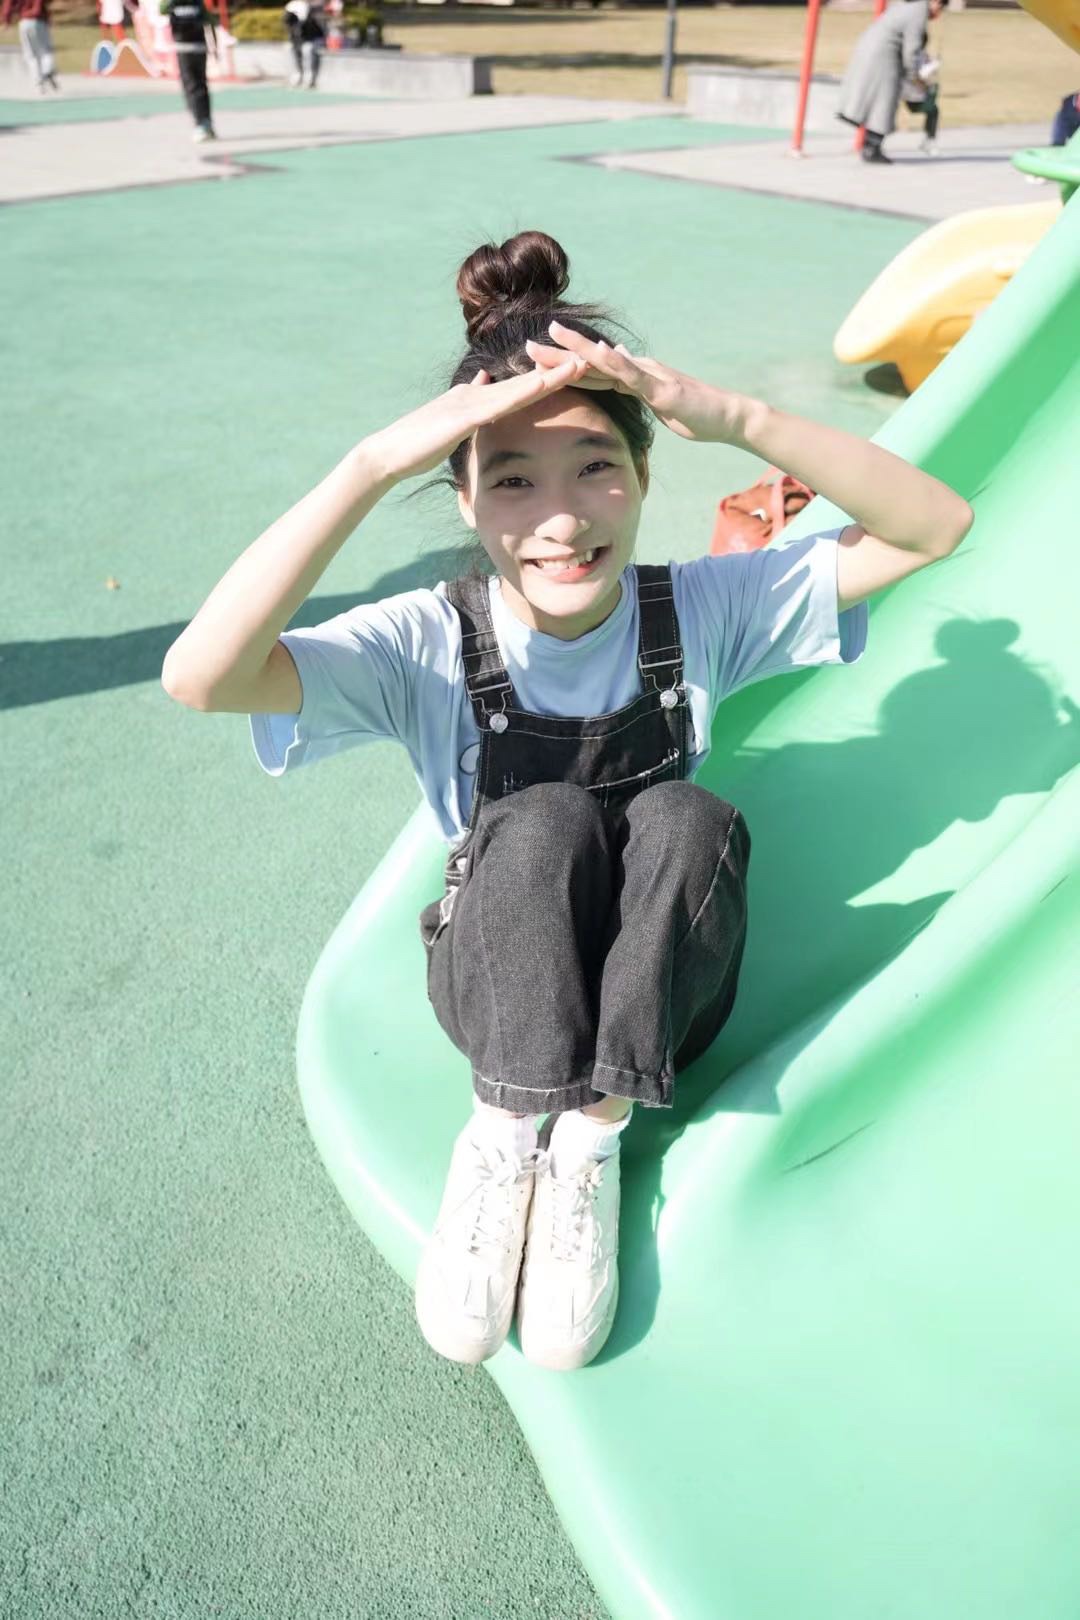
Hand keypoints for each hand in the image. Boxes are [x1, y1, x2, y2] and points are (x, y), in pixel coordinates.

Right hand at [364, 351, 589, 482]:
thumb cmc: (418, 445)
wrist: (389, 454)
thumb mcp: (452, 425)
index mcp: (475, 399)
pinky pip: (499, 404)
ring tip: (579, 364)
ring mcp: (469, 403)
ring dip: (549, 376)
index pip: (518, 388)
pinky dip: (522, 394)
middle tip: (590, 356)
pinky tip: (543, 388)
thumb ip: (469, 402)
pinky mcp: (463, 417)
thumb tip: (485, 380)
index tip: (575, 371)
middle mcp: (475, 394)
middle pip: (524, 380)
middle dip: (557, 370)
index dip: (547, 378)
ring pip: (518, 387)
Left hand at [524, 320, 760, 446]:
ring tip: (554, 336)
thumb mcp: (656, 404)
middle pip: (592, 362)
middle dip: (559, 353)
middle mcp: (638, 369)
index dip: (563, 366)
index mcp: (634, 377)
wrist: (726, 417)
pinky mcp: (661, 387)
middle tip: (527, 346)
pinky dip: (614, 363)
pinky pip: (633, 375)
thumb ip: (635, 390)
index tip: (535, 363)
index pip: (592, 371)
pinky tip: (597, 354)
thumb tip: (616, 373)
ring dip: (579, 349)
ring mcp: (649, 375)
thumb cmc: (693, 414)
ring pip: (607, 361)